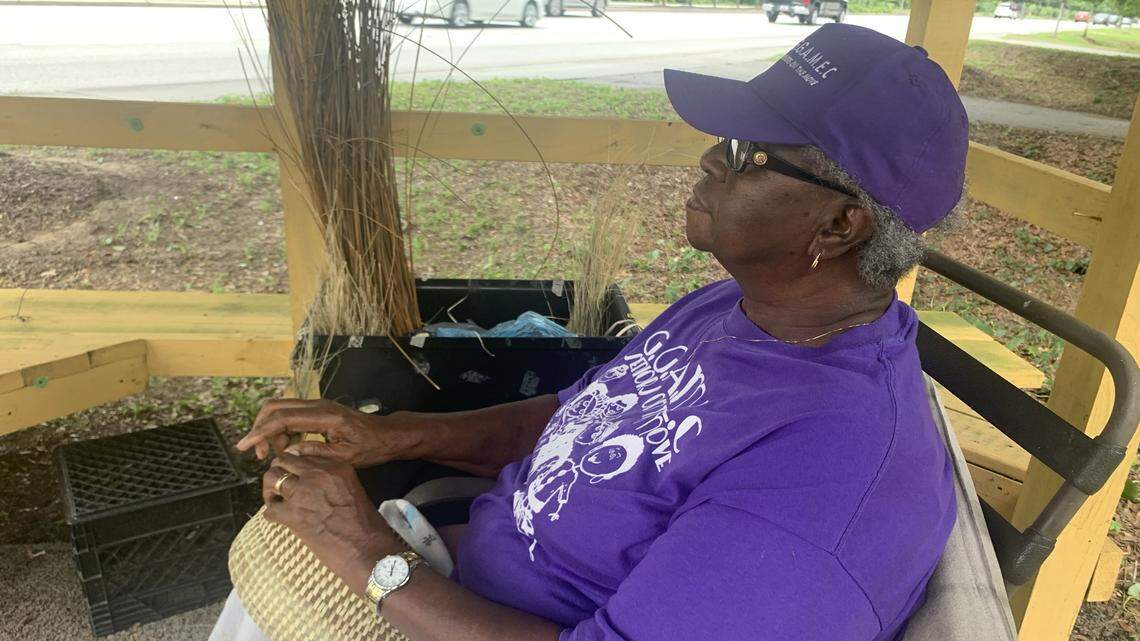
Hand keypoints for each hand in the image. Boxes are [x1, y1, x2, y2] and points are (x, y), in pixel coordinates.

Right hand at [237, 398, 414, 466]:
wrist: (387, 435)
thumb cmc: (371, 447)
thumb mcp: (345, 457)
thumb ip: (316, 453)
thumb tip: (289, 452)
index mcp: (325, 416)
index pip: (283, 419)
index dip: (261, 432)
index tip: (245, 446)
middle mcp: (318, 405)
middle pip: (276, 408)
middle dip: (260, 429)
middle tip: (257, 454)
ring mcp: (318, 406)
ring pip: (281, 410)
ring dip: (270, 431)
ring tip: (272, 455)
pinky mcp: (318, 411)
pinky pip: (291, 415)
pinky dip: (281, 430)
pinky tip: (285, 449)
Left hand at [263, 453, 403, 594]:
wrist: (367, 550)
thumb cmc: (366, 525)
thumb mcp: (353, 489)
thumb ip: (332, 480)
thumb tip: (310, 482)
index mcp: (336, 467)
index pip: (303, 454)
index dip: (293, 464)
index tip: (292, 474)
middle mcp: (318, 475)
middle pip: (284, 461)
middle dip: (278, 472)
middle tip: (279, 486)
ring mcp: (304, 493)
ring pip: (272, 479)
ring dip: (270, 490)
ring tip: (275, 500)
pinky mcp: (294, 515)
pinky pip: (270, 509)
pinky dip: (271, 514)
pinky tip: (277, 518)